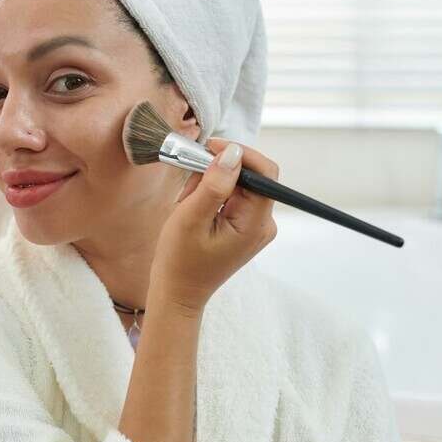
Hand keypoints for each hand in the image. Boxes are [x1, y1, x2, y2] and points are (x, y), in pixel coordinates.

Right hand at [150, 139, 279, 312]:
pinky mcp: (244, 227)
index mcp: (256, 223)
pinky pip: (233, 197)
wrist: (177, 293)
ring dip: (211, 185)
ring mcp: (255, 226)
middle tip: (188, 186)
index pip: (264, 172)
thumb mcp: (191, 218)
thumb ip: (214, 184)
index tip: (209, 148)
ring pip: (238, 185)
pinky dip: (212, 195)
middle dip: (217, 173)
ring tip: (187, 204)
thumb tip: (232, 152)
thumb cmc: (180, 261)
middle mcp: (263, 224)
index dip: (239, 154)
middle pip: (250, 176)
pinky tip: (194, 211)